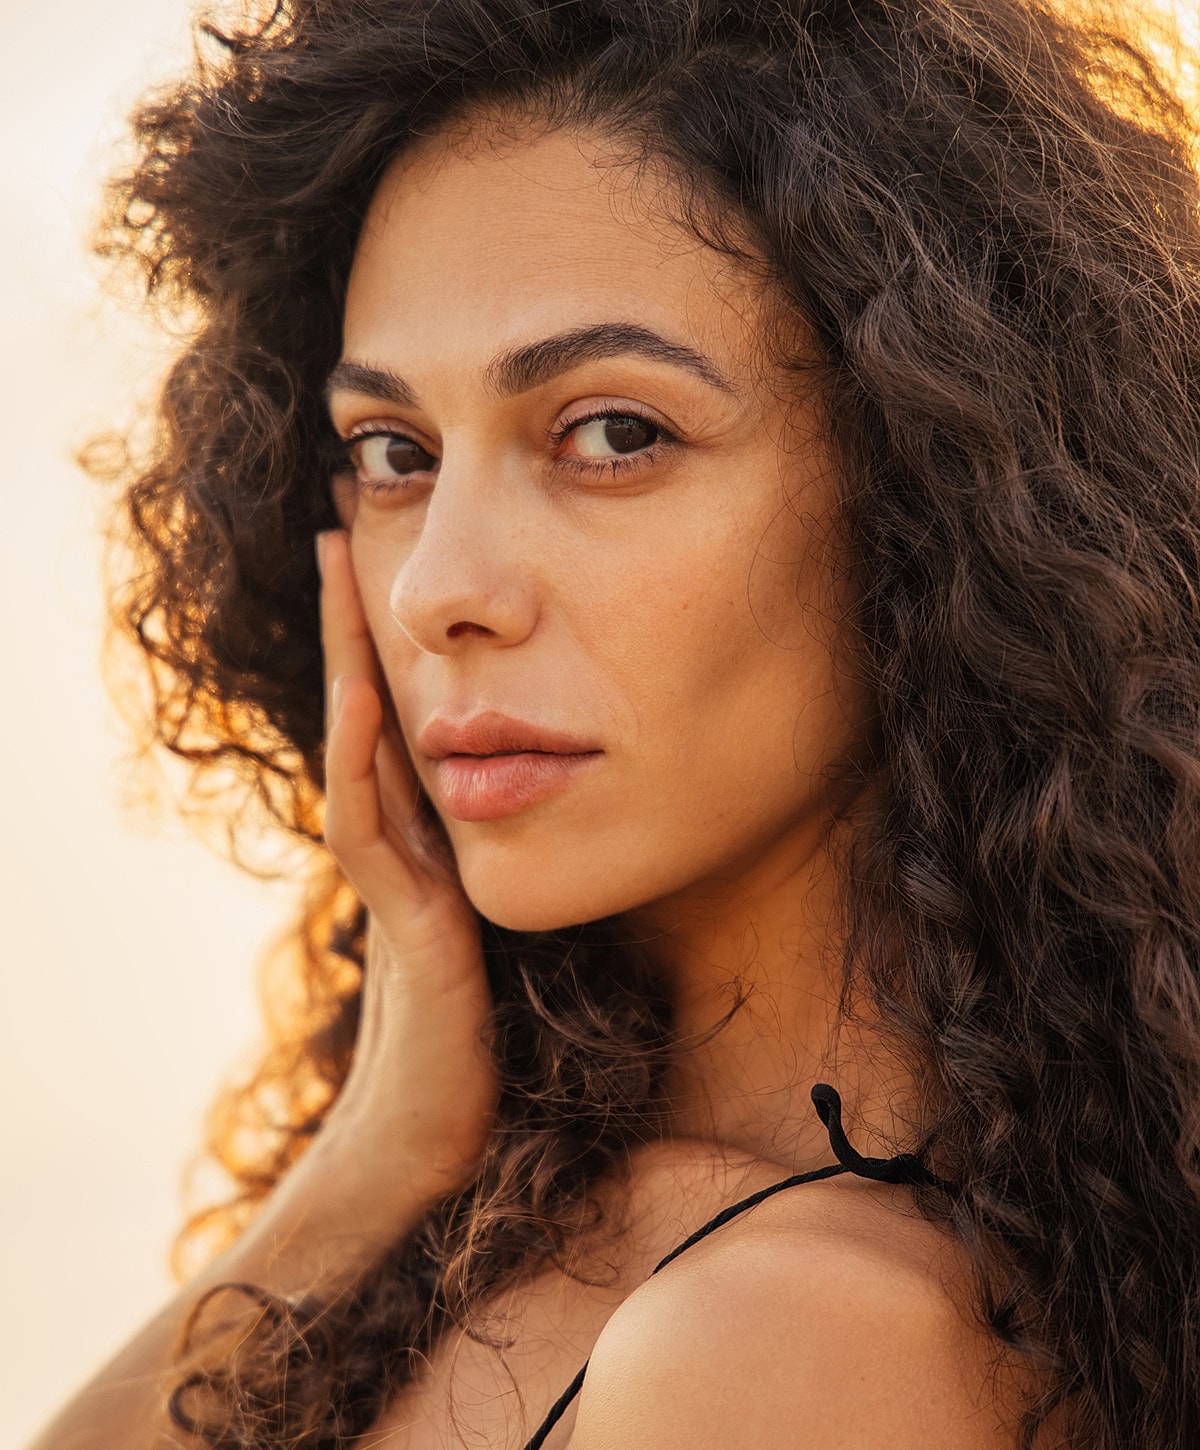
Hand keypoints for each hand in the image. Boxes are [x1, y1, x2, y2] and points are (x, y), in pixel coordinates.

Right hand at [312, 529, 497, 1207]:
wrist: (436, 1135)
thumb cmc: (479, 1040)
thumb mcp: (498, 925)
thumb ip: (511, 862)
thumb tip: (562, 796)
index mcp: (425, 838)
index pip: (401, 716)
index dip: (388, 637)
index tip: (379, 555)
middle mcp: (397, 843)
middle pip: (368, 710)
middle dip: (352, 621)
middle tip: (338, 520)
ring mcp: (393, 878)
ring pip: (359, 748)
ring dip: (348, 659)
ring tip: (338, 568)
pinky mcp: (408, 925)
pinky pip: (374, 827)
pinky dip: (364, 758)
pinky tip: (367, 693)